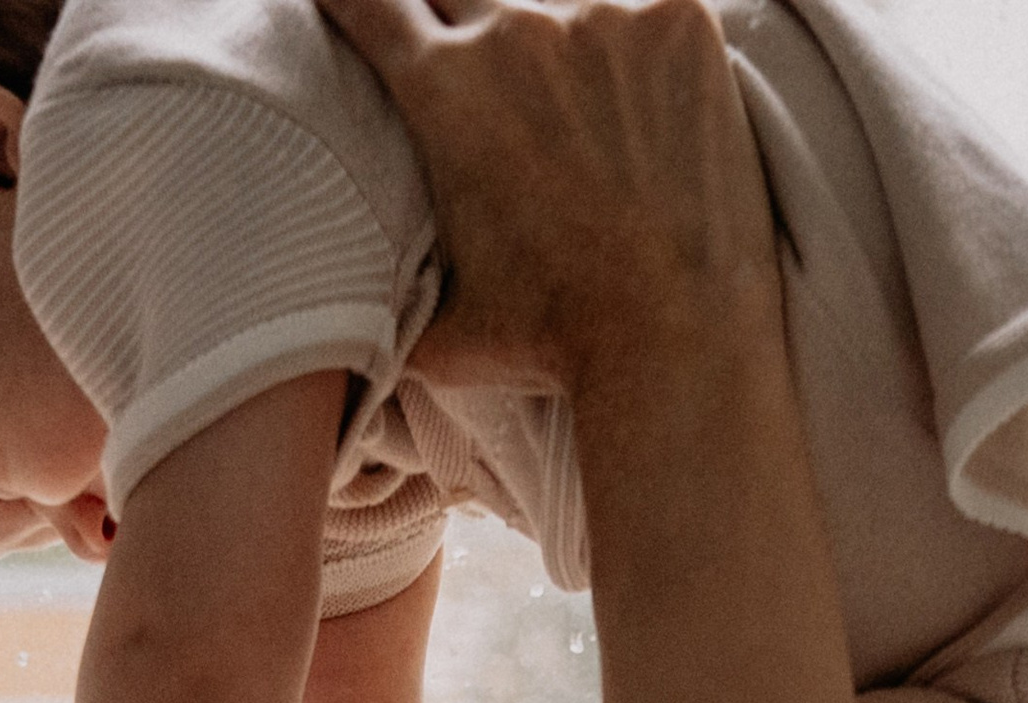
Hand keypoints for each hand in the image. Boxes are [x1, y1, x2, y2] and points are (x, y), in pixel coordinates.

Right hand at [313, 0, 778, 403]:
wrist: (674, 337)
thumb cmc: (553, 343)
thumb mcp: (434, 327)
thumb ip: (387, 285)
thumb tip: (352, 308)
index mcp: (443, 89)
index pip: (371, 0)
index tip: (351, 3)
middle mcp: (516, 31)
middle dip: (447, 13)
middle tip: (469, 69)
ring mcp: (603, 11)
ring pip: (551, 0)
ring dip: (546, 39)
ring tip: (568, 115)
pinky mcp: (676, 16)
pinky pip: (636, 4)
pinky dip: (629, 43)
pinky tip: (639, 105)